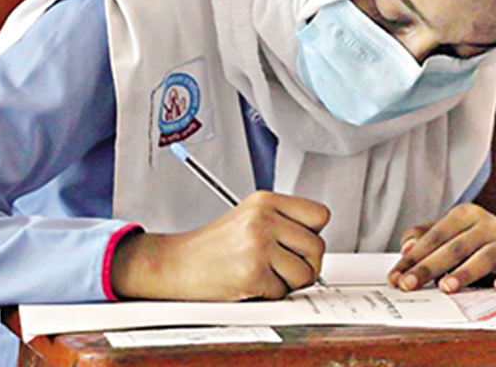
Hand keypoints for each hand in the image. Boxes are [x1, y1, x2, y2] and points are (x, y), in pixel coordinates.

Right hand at [111, 191, 329, 300]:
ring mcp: (258, 244)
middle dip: (304, 264)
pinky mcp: (252, 272)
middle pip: (317, 247)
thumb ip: (283, 224)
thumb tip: (317, 247)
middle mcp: (264, 218)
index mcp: (266, 200)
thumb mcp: (249, 218)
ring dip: (288, 283)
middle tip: (280, 268)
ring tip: (263, 275)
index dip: (312, 234)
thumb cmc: (212, 247)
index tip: (298, 244)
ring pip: (306, 273)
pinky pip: (283, 292)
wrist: (175, 264)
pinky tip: (249, 284)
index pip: (320, 215)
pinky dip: (269, 295)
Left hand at [387, 203, 495, 293]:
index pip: (434, 237)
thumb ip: (419, 238)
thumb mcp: (440, 232)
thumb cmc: (463, 238)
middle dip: (429, 268)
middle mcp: (487, 223)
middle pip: (454, 248)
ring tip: (446, 287)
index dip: (414, 257)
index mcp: (464, 213)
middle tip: (410, 284)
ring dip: (464, 273)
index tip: (397, 277)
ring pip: (484, 258)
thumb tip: (407, 249)